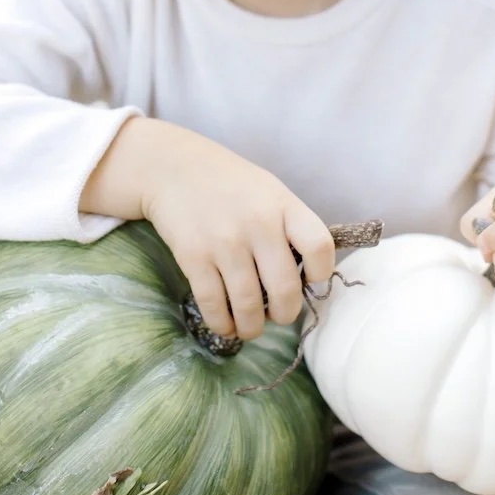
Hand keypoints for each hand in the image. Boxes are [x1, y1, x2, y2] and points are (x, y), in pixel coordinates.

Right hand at [91, 117, 335, 340]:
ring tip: (250, 326)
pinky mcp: (194, 257)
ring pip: (249, 306)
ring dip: (252, 327)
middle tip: (278, 315)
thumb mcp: (269, 191)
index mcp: (283, 205)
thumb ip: (289, 226)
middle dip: (285, 314)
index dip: (320, 273)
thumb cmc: (229, 184)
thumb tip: (303, 278)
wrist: (174, 168)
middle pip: (285, 289)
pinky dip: (222, 324)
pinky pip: (214, 305)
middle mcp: (258, 224)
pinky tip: (225, 324)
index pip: (319, 247)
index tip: (309, 280)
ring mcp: (225, 242)